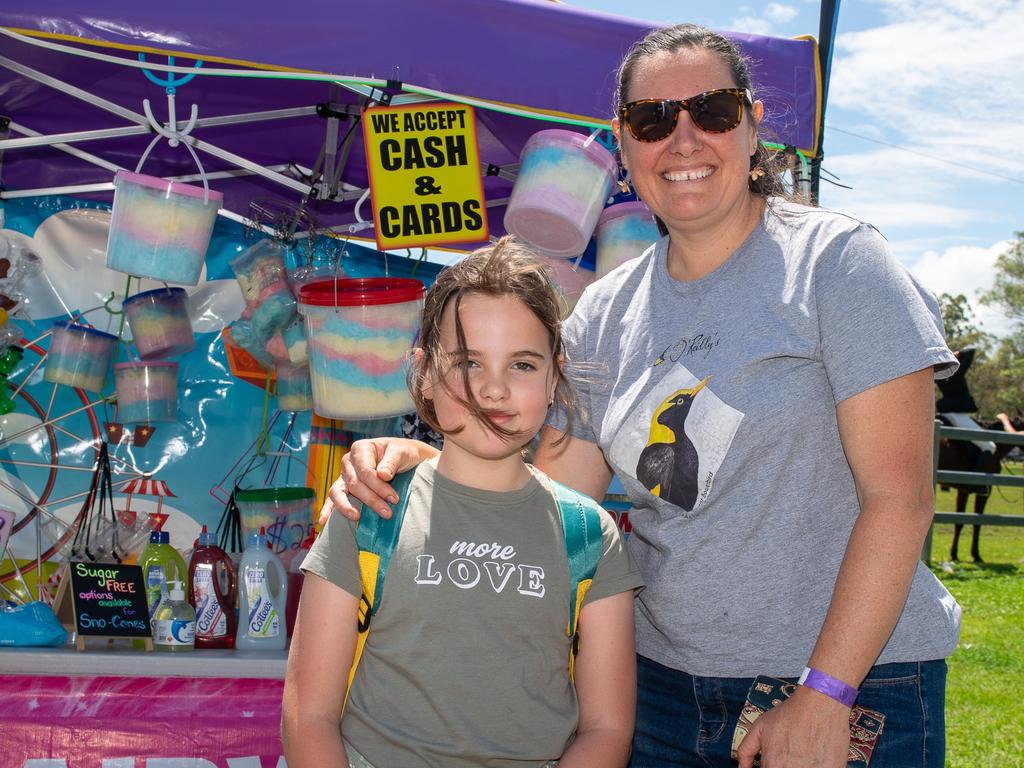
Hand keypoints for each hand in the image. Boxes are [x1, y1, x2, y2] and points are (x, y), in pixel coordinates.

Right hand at [318, 437, 433, 523]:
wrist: (403, 457)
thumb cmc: (402, 453)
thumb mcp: (401, 453)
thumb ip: (391, 462)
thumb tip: (382, 475)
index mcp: (361, 449)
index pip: (365, 471)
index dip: (378, 486)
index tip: (394, 499)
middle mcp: (349, 461)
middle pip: (354, 484)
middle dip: (371, 499)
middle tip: (387, 512)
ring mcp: (344, 475)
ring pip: (338, 492)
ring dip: (347, 507)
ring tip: (357, 517)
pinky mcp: (344, 487)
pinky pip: (333, 498)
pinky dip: (328, 509)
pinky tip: (323, 522)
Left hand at [736, 685, 849, 767]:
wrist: (819, 702)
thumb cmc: (792, 713)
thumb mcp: (760, 727)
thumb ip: (746, 751)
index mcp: (773, 764)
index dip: (770, 766)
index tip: (774, 762)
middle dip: (786, 765)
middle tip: (791, 755)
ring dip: (802, 765)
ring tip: (804, 754)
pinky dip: (818, 765)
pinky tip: (816, 756)